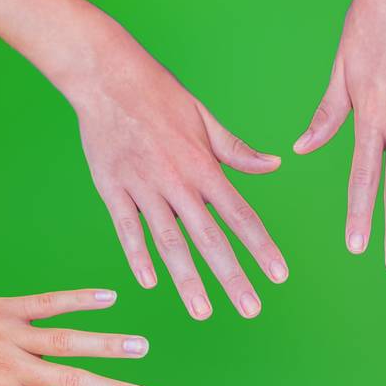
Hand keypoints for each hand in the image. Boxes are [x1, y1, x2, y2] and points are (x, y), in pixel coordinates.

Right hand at [69, 25, 287, 319]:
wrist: (106, 73)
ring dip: (187, 279)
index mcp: (204, 167)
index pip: (241, 215)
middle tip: (251, 309)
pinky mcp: (112, 188)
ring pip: (169, 242)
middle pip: (210, 238)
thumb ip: (236, 150)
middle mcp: (177, 182)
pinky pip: (127, 228)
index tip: (279, 276)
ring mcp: (143, 187)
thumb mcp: (204, 118)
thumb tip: (274, 165)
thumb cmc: (159, 93)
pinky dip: (137, 255)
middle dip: (232, 277)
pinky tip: (149, 282)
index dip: (261, 247)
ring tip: (202, 312)